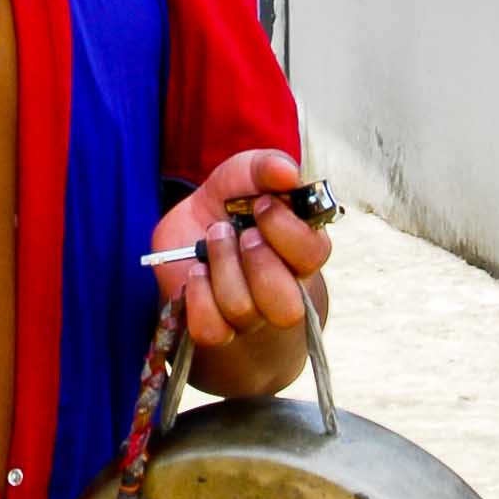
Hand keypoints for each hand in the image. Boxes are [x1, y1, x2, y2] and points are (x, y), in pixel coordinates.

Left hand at [150, 148, 333, 352]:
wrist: (184, 243)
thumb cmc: (225, 210)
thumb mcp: (240, 178)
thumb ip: (263, 167)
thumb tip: (287, 172)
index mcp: (301, 252)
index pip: (314, 254)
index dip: (285, 229)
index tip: (261, 204)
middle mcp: (284, 292)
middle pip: (287, 305)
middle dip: (256, 259)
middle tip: (234, 229)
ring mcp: (251, 316)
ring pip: (245, 310)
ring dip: (222, 268)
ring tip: (210, 242)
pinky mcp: (216, 330)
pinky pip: (212, 329)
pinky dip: (198, 296)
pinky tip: (195, 273)